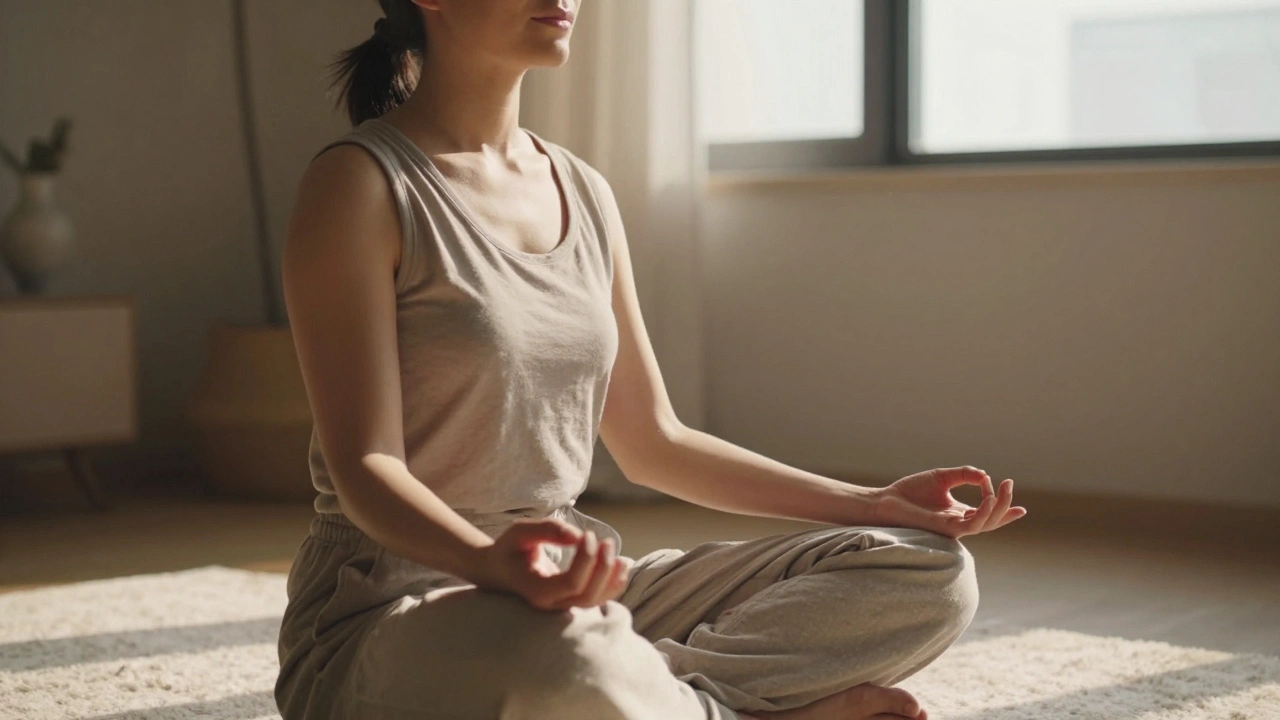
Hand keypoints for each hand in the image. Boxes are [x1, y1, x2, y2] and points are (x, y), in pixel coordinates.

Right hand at [471, 517, 632, 611]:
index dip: (586, 560)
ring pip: (595, 601)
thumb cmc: (510, 549)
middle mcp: (550, 603)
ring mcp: (562, 605)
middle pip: (587, 596)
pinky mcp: (571, 600)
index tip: (587, 535)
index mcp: (536, 590)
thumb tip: (577, 536)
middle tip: (606, 541)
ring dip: (612, 579)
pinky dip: (613, 584)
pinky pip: (597, 599)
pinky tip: (621, 565)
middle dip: (602, 569)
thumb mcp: (520, 532)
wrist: (499, 570)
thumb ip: (547, 530)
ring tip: (620, 556)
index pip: (571, 584)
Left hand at [873, 466, 1025, 538]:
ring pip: (986, 524)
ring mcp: (954, 528)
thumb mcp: (942, 477)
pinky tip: (987, 500)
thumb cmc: (910, 492)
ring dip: (997, 507)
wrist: (886, 501)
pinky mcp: (946, 529)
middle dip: (1005, 505)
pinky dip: (983, 512)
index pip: (988, 514)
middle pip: (991, 520)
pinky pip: (971, 525)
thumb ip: (964, 475)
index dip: (1005, 511)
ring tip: (1002, 489)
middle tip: (1009, 483)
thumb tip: (984, 475)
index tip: (1021, 504)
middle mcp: (959, 522)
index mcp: (959, 512)